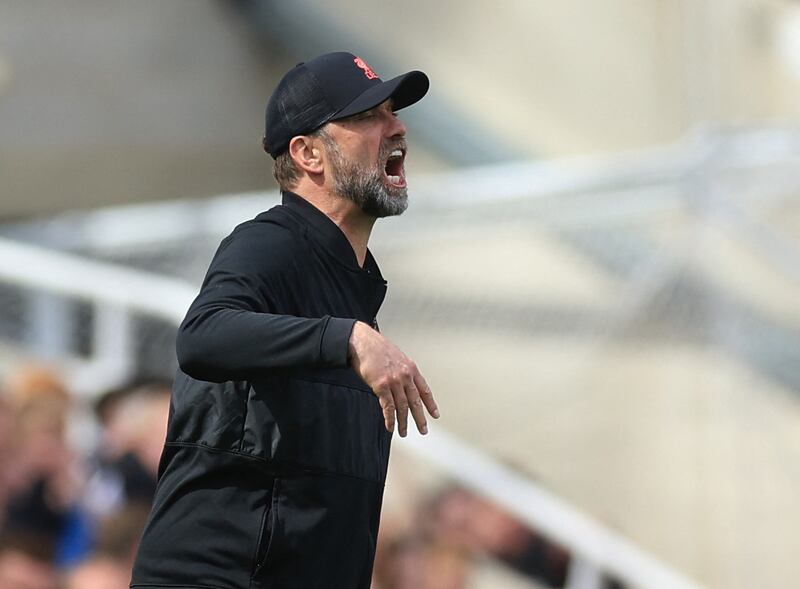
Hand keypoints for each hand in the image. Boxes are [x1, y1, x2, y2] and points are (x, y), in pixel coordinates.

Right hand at [348, 321, 439, 435]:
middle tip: (423, 430)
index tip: (435, 415)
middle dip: (420, 418)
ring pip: (402, 407)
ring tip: (403, 432)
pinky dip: (390, 419)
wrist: (362, 341)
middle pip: (415, 402)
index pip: (424, 390)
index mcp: (411, 368)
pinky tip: (390, 427)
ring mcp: (394, 381)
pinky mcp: (381, 386)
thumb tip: (403, 386)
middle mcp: (405, 376)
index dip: (430, 404)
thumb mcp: (396, 357)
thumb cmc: (377, 348)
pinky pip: (388, 407)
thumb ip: (402, 372)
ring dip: (403, 422)